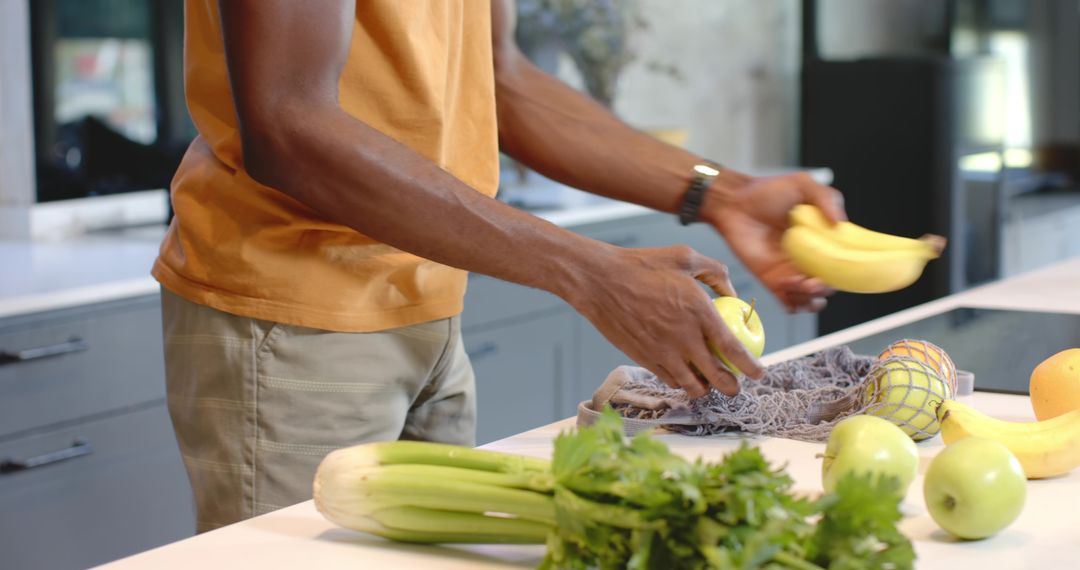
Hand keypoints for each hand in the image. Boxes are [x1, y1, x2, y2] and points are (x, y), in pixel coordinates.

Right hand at [565, 245, 764, 397]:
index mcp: (700, 312)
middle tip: (736, 386)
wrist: (600, 281)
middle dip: (732, 387)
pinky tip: (683, 374)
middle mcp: (684, 338)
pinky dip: (681, 382)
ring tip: (709, 383)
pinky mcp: (645, 359)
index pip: (733, 349)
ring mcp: (663, 352)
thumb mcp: (685, 256)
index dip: (750, 366)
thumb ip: (716, 273)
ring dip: (705, 388)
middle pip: (717, 377)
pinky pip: (669, 380)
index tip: (759, 373)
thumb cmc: (642, 265)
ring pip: (693, 385)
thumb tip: (733, 292)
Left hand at [703, 172, 846, 311]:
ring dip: (810, 299)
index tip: (839, 268)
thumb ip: (827, 198)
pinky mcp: (771, 281)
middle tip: (817, 279)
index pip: (840, 263)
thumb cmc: (766, 191)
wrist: (733, 202)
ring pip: (809, 300)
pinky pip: (787, 302)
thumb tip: (840, 224)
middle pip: (827, 287)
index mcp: (821, 240)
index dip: (844, 271)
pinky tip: (787, 284)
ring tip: (802, 283)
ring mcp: (789, 272)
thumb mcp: (803, 184)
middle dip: (826, 289)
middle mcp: (808, 259)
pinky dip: (792, 302)